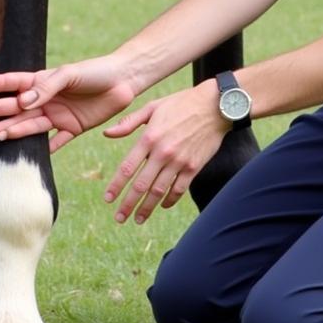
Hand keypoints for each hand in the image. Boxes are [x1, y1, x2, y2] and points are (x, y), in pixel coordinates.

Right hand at [0, 56, 136, 151]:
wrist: (124, 81)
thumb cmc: (95, 71)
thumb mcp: (70, 74)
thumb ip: (47, 87)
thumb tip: (22, 101)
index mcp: (45, 80)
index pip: (18, 82)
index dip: (0, 84)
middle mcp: (48, 99)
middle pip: (19, 107)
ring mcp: (59, 115)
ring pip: (31, 125)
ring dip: (13, 129)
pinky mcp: (73, 128)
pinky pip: (55, 141)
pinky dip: (44, 148)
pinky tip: (26, 155)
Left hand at [102, 80, 226, 224]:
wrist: (215, 106)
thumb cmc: (181, 103)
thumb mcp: (153, 107)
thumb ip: (129, 122)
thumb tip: (106, 134)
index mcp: (149, 137)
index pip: (127, 167)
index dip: (116, 185)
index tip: (108, 199)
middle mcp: (162, 152)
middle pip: (141, 185)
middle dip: (128, 204)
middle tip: (119, 218)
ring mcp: (179, 161)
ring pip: (159, 191)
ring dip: (147, 208)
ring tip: (138, 219)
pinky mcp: (194, 167)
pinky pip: (179, 189)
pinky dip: (169, 200)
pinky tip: (162, 206)